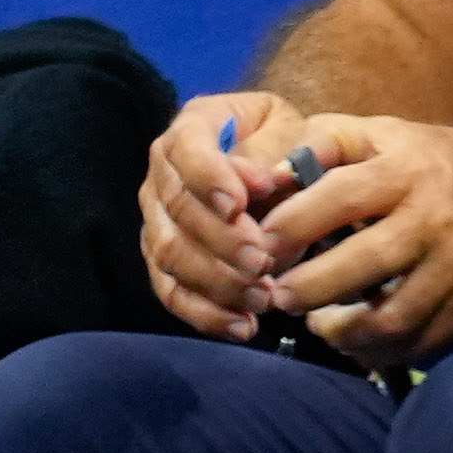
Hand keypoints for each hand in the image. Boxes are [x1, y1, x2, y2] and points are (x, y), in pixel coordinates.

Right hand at [139, 91, 312, 340]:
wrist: (281, 169)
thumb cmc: (289, 144)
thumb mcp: (293, 131)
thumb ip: (276, 149)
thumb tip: (260, 179)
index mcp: (195, 126)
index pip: (187, 149)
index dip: (208, 178)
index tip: (239, 205)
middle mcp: (164, 172)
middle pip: (176, 208)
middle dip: (219, 240)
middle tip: (262, 261)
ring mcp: (159, 218)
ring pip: (169, 254)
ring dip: (215, 281)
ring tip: (262, 297)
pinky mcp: (166, 260)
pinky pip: (172, 292)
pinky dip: (205, 314)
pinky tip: (243, 327)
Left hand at [260, 116, 452, 367]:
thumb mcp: (397, 133)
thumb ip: (331, 142)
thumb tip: (268, 171)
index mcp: (408, 169)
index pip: (336, 197)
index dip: (289, 227)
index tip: (262, 247)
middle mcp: (434, 219)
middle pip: (359, 267)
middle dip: (305, 290)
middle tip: (277, 297)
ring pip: (389, 319)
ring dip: (341, 333)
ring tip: (320, 326)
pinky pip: (420, 343)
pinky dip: (381, 351)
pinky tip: (361, 342)